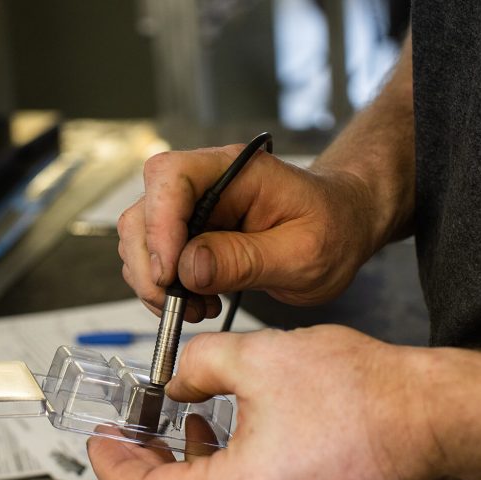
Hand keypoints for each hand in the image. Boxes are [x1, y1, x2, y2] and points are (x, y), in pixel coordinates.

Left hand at [86, 325, 439, 479]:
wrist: (426, 415)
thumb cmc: (361, 396)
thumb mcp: (256, 358)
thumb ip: (195, 367)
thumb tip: (175, 380)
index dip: (115, 464)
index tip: (101, 440)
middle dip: (146, 461)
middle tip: (129, 430)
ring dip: (183, 462)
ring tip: (172, 421)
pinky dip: (218, 468)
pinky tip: (218, 431)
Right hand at [118, 147, 383, 320]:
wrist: (341, 229)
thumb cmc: (333, 230)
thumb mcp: (304, 254)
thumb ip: (246, 260)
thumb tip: (188, 269)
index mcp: (235, 170)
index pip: (171, 178)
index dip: (160, 226)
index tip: (170, 274)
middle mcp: (204, 182)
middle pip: (143, 211)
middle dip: (150, 265)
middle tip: (178, 305)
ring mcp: (191, 209)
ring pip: (139, 239)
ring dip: (156, 282)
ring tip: (198, 308)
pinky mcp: (186, 234)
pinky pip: (153, 259)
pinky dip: (164, 289)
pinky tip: (198, 303)